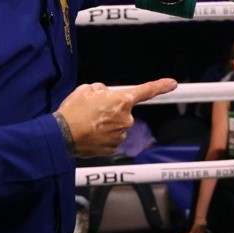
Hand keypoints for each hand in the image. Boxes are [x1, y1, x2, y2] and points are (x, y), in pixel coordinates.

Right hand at [57, 78, 176, 157]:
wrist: (60, 135)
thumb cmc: (73, 110)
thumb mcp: (86, 89)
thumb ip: (101, 89)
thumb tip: (106, 94)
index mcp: (122, 101)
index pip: (146, 91)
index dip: (161, 86)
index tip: (173, 84)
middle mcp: (126, 118)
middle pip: (123, 112)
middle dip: (112, 111)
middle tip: (92, 112)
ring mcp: (120, 135)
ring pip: (117, 127)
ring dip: (106, 125)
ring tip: (87, 124)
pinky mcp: (113, 148)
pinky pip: (111, 140)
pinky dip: (102, 138)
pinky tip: (89, 135)